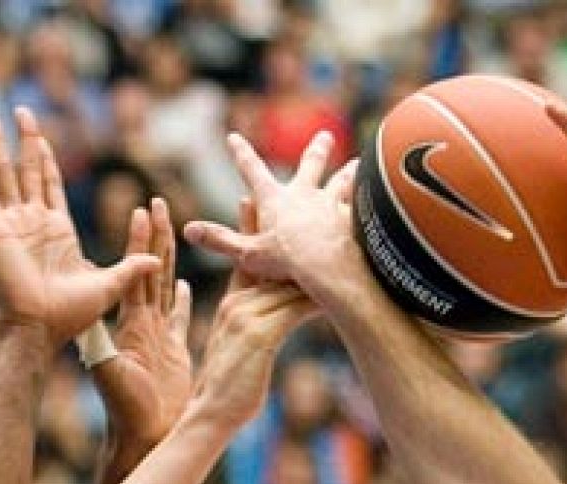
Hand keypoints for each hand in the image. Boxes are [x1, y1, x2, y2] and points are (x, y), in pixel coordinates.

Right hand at [0, 108, 157, 343]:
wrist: (40, 328)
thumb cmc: (71, 315)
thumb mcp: (110, 284)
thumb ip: (132, 267)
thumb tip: (158, 259)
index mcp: (56, 229)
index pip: (50, 184)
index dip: (46, 159)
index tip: (43, 136)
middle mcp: (32, 221)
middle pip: (27, 170)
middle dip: (26, 140)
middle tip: (22, 110)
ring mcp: (12, 223)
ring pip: (4, 174)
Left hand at [95, 197, 193, 448]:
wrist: (142, 436)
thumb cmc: (126, 410)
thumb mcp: (110, 374)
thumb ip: (101, 348)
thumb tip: (85, 324)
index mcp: (131, 322)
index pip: (136, 272)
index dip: (140, 241)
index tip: (142, 209)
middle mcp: (143, 322)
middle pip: (151, 269)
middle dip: (156, 236)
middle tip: (157, 201)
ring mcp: (158, 334)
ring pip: (166, 285)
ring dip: (168, 256)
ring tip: (174, 228)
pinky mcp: (174, 350)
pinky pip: (180, 316)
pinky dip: (182, 298)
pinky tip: (185, 282)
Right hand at [183, 131, 359, 297]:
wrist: (330, 265)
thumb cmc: (288, 261)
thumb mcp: (248, 254)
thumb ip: (220, 241)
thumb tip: (188, 230)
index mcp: (275, 201)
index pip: (252, 171)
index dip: (241, 154)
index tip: (234, 137)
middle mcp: (305, 195)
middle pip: (309, 166)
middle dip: (315, 150)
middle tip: (324, 135)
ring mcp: (331, 204)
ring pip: (342, 182)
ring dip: (349, 173)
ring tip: (360, 163)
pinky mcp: (353, 218)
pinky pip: (361, 207)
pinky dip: (368, 203)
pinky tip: (378, 201)